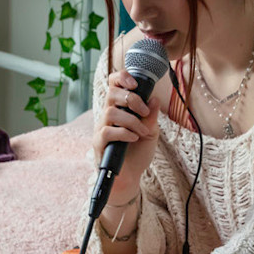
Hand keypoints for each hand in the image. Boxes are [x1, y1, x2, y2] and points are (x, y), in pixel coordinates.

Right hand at [94, 68, 167, 208]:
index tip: (136, 84)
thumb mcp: (151, 132)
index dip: (122, 77)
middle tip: (144, 112)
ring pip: (111, 112)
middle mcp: (108, 115)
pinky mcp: (99, 143)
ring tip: (142, 132)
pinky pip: (107, 131)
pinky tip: (134, 138)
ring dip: (131, 120)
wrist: (130, 176)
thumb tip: (154, 99)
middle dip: (131, 99)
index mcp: (120, 108)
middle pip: (111, 93)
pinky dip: (124, 133)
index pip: (114, 83)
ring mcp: (101, 128)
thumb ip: (151, 117)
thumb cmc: (138, 152)